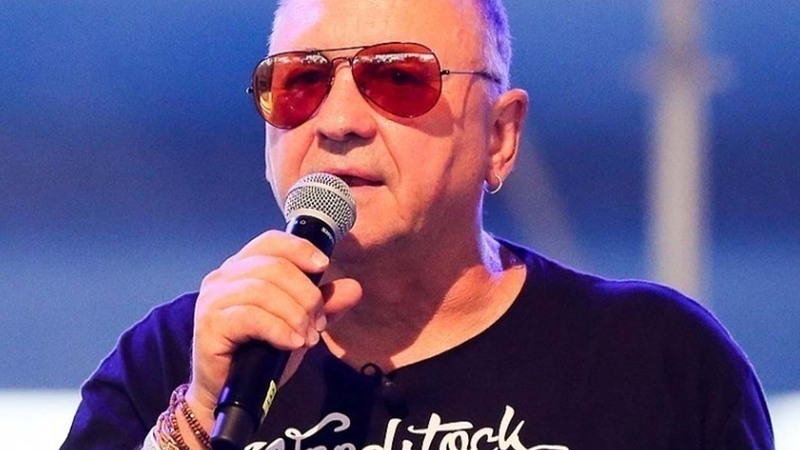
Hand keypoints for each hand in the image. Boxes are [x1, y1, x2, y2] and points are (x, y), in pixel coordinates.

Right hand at [184, 230, 361, 432]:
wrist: (231, 393)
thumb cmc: (260, 353)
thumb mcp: (299, 324)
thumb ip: (324, 305)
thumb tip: (354, 288)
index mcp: (243, 267)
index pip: (271, 241)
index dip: (299, 249)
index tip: (323, 267)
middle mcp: (223, 276)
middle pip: (274, 267)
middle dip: (306, 295)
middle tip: (318, 324)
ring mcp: (213, 298)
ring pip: (264, 290)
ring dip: (295, 315)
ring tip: (307, 338)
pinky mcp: (209, 323)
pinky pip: (250, 316)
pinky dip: (278, 329)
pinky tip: (292, 343)